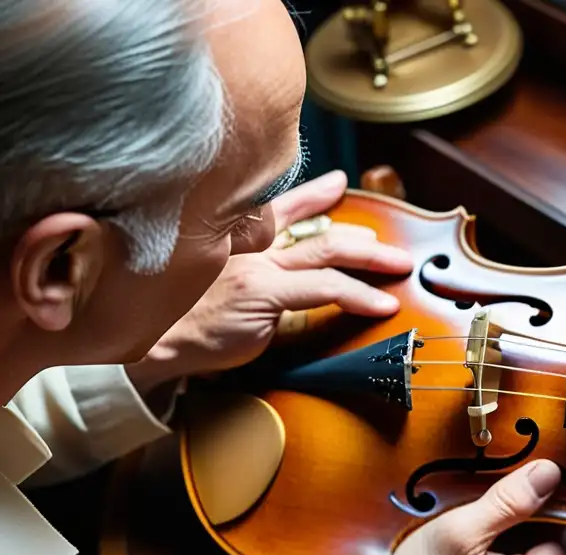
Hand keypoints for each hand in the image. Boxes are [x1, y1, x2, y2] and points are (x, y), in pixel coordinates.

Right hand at [127, 171, 412, 391]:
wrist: (148, 341)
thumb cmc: (179, 320)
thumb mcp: (212, 285)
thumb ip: (245, 275)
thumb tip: (286, 284)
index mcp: (234, 239)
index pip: (279, 209)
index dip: (312, 195)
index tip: (336, 183)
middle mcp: (248, 245)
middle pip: (314, 229)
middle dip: (358, 236)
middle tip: (386, 245)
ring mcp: (257, 266)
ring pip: (327, 251)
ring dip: (370, 257)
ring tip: (398, 265)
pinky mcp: (263, 292)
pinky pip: (324, 288)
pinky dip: (358, 295)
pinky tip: (380, 304)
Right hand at [345, 460, 565, 554]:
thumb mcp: (462, 534)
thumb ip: (508, 502)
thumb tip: (548, 473)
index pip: (564, 525)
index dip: (545, 495)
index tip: (524, 473)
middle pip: (543, 535)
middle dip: (520, 509)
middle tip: (488, 493)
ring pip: (519, 546)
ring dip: (501, 524)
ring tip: (471, 513)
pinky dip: (487, 543)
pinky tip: (464, 535)